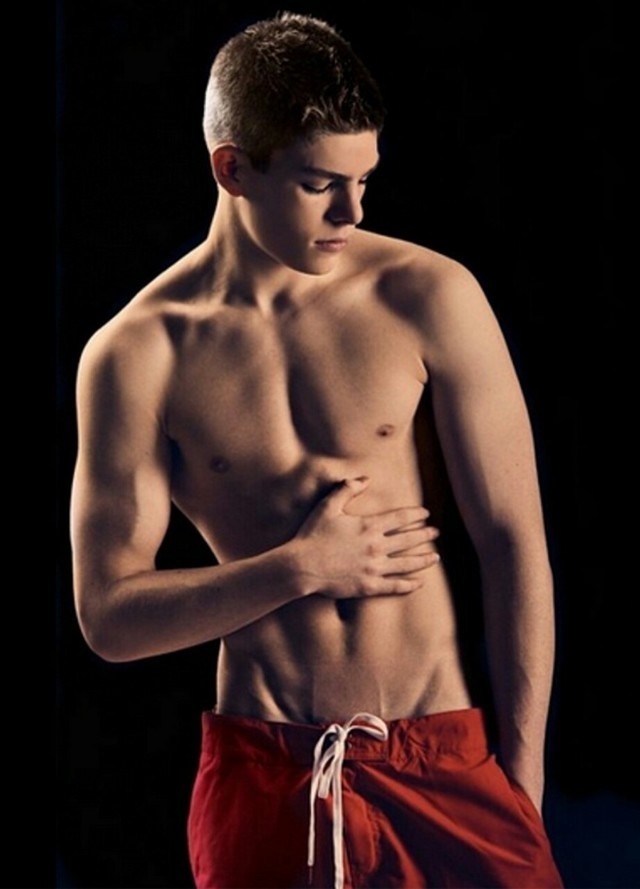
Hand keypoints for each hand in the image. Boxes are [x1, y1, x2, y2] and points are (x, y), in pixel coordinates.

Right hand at [292, 476, 439, 598]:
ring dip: (423, 559)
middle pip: (408, 539)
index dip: (415, 514)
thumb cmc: (312, 535)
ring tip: (435, 557)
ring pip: (407, 563)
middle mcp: (376, 547)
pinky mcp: (369, 586)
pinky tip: (419, 583)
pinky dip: (409, 585)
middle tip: (436, 533)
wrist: (301, 567)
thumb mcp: (328, 507)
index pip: (400, 518)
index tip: (425, 514)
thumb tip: (365, 478)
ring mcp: (374, 568)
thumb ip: (347, 490)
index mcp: (368, 526)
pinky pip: (395, 586)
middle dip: (424, 535)